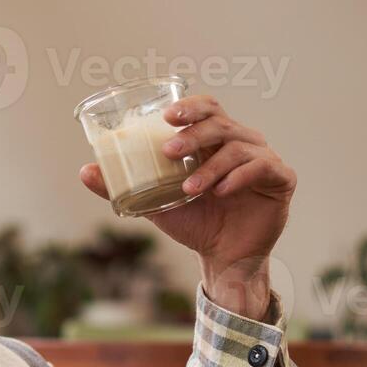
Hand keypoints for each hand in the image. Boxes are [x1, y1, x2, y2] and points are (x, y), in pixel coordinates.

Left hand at [78, 95, 295, 318]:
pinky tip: (220, 193)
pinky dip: (238, 177)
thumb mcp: (154, 203)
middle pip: (220, 123)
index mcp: (215, 140)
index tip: (167, 117)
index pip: (207, 109)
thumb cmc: (194, 223)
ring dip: (209, 167)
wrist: (223, 259)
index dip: (189, 107)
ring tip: (188, 189)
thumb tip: (84, 171)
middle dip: (193, 134)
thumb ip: (121, 187)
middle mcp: (242, 142)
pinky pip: (261, 167)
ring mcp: (264, 158)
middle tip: (169, 152)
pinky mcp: (282, 179)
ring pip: (236, 147)